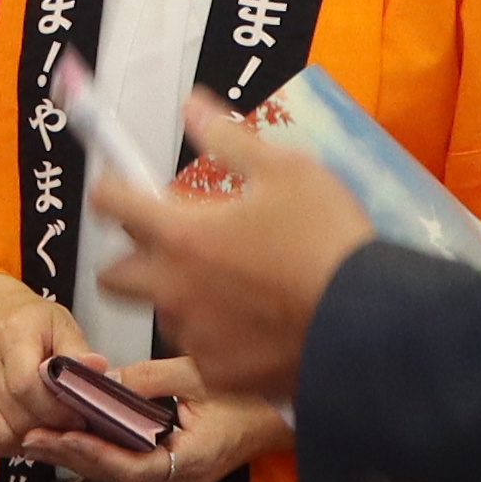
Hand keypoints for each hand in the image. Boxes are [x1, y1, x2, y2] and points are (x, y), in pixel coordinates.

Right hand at [0, 271, 99, 465]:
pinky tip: (27, 431)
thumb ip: (78, 350)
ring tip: (49, 429)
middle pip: (15, 416)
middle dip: (49, 429)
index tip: (77, 415)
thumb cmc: (31, 321)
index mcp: (11, 334)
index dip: (55, 410)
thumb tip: (97, 368)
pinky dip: (11, 445)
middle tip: (69, 425)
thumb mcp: (61, 324)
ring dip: (30, 441)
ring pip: (0, 435)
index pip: (25, 386)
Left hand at [18, 360, 288, 481]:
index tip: (55, 435)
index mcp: (188, 463)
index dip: (89, 450)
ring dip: (80, 456)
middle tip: (28, 439)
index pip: (127, 465)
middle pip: (115, 474)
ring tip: (39, 441)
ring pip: (119, 473)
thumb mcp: (196, 376)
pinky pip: (131, 466)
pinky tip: (74, 439)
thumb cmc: (249, 394)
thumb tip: (100, 380)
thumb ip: (146, 379)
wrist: (284, 415)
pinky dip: (101, 452)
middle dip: (71, 455)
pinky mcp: (176, 473)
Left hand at [86, 100, 376, 409]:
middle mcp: (175, 290)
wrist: (370, 322)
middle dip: (131, 257)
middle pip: (113, 275)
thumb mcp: (286, 170)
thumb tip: (192, 108)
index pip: (110, 204)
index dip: (112, 188)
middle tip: (172, 243)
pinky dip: (216, 334)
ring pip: (161, 312)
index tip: (123, 187)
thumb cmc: (328, 240)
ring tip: (230, 283)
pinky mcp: (220, 373)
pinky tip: (254, 321)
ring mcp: (195, 336)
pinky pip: (199, 348)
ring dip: (178, 296)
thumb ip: (227, 138)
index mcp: (182, 235)